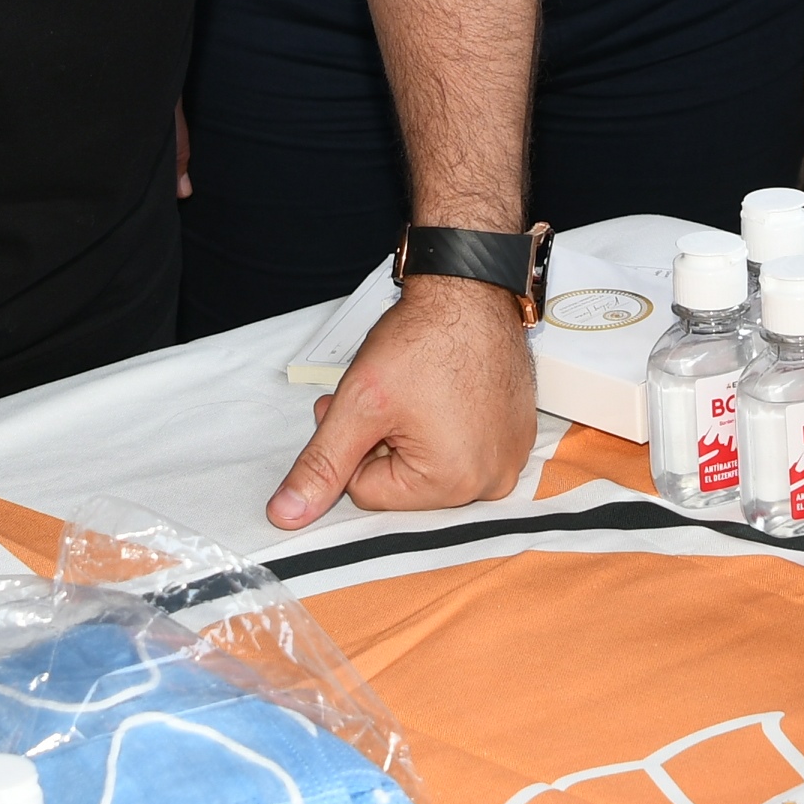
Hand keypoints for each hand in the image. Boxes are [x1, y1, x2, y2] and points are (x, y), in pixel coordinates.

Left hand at [266, 272, 536, 529]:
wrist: (471, 288)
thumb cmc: (425, 338)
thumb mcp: (359, 404)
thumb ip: (322, 465)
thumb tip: (288, 515)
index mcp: (453, 482)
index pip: (368, 490)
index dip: (352, 445)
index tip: (361, 406)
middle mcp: (491, 480)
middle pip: (403, 482)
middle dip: (382, 441)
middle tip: (383, 395)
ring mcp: (509, 456)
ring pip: (430, 464)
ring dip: (411, 433)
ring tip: (414, 388)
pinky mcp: (515, 435)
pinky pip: (463, 447)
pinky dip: (444, 424)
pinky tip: (443, 390)